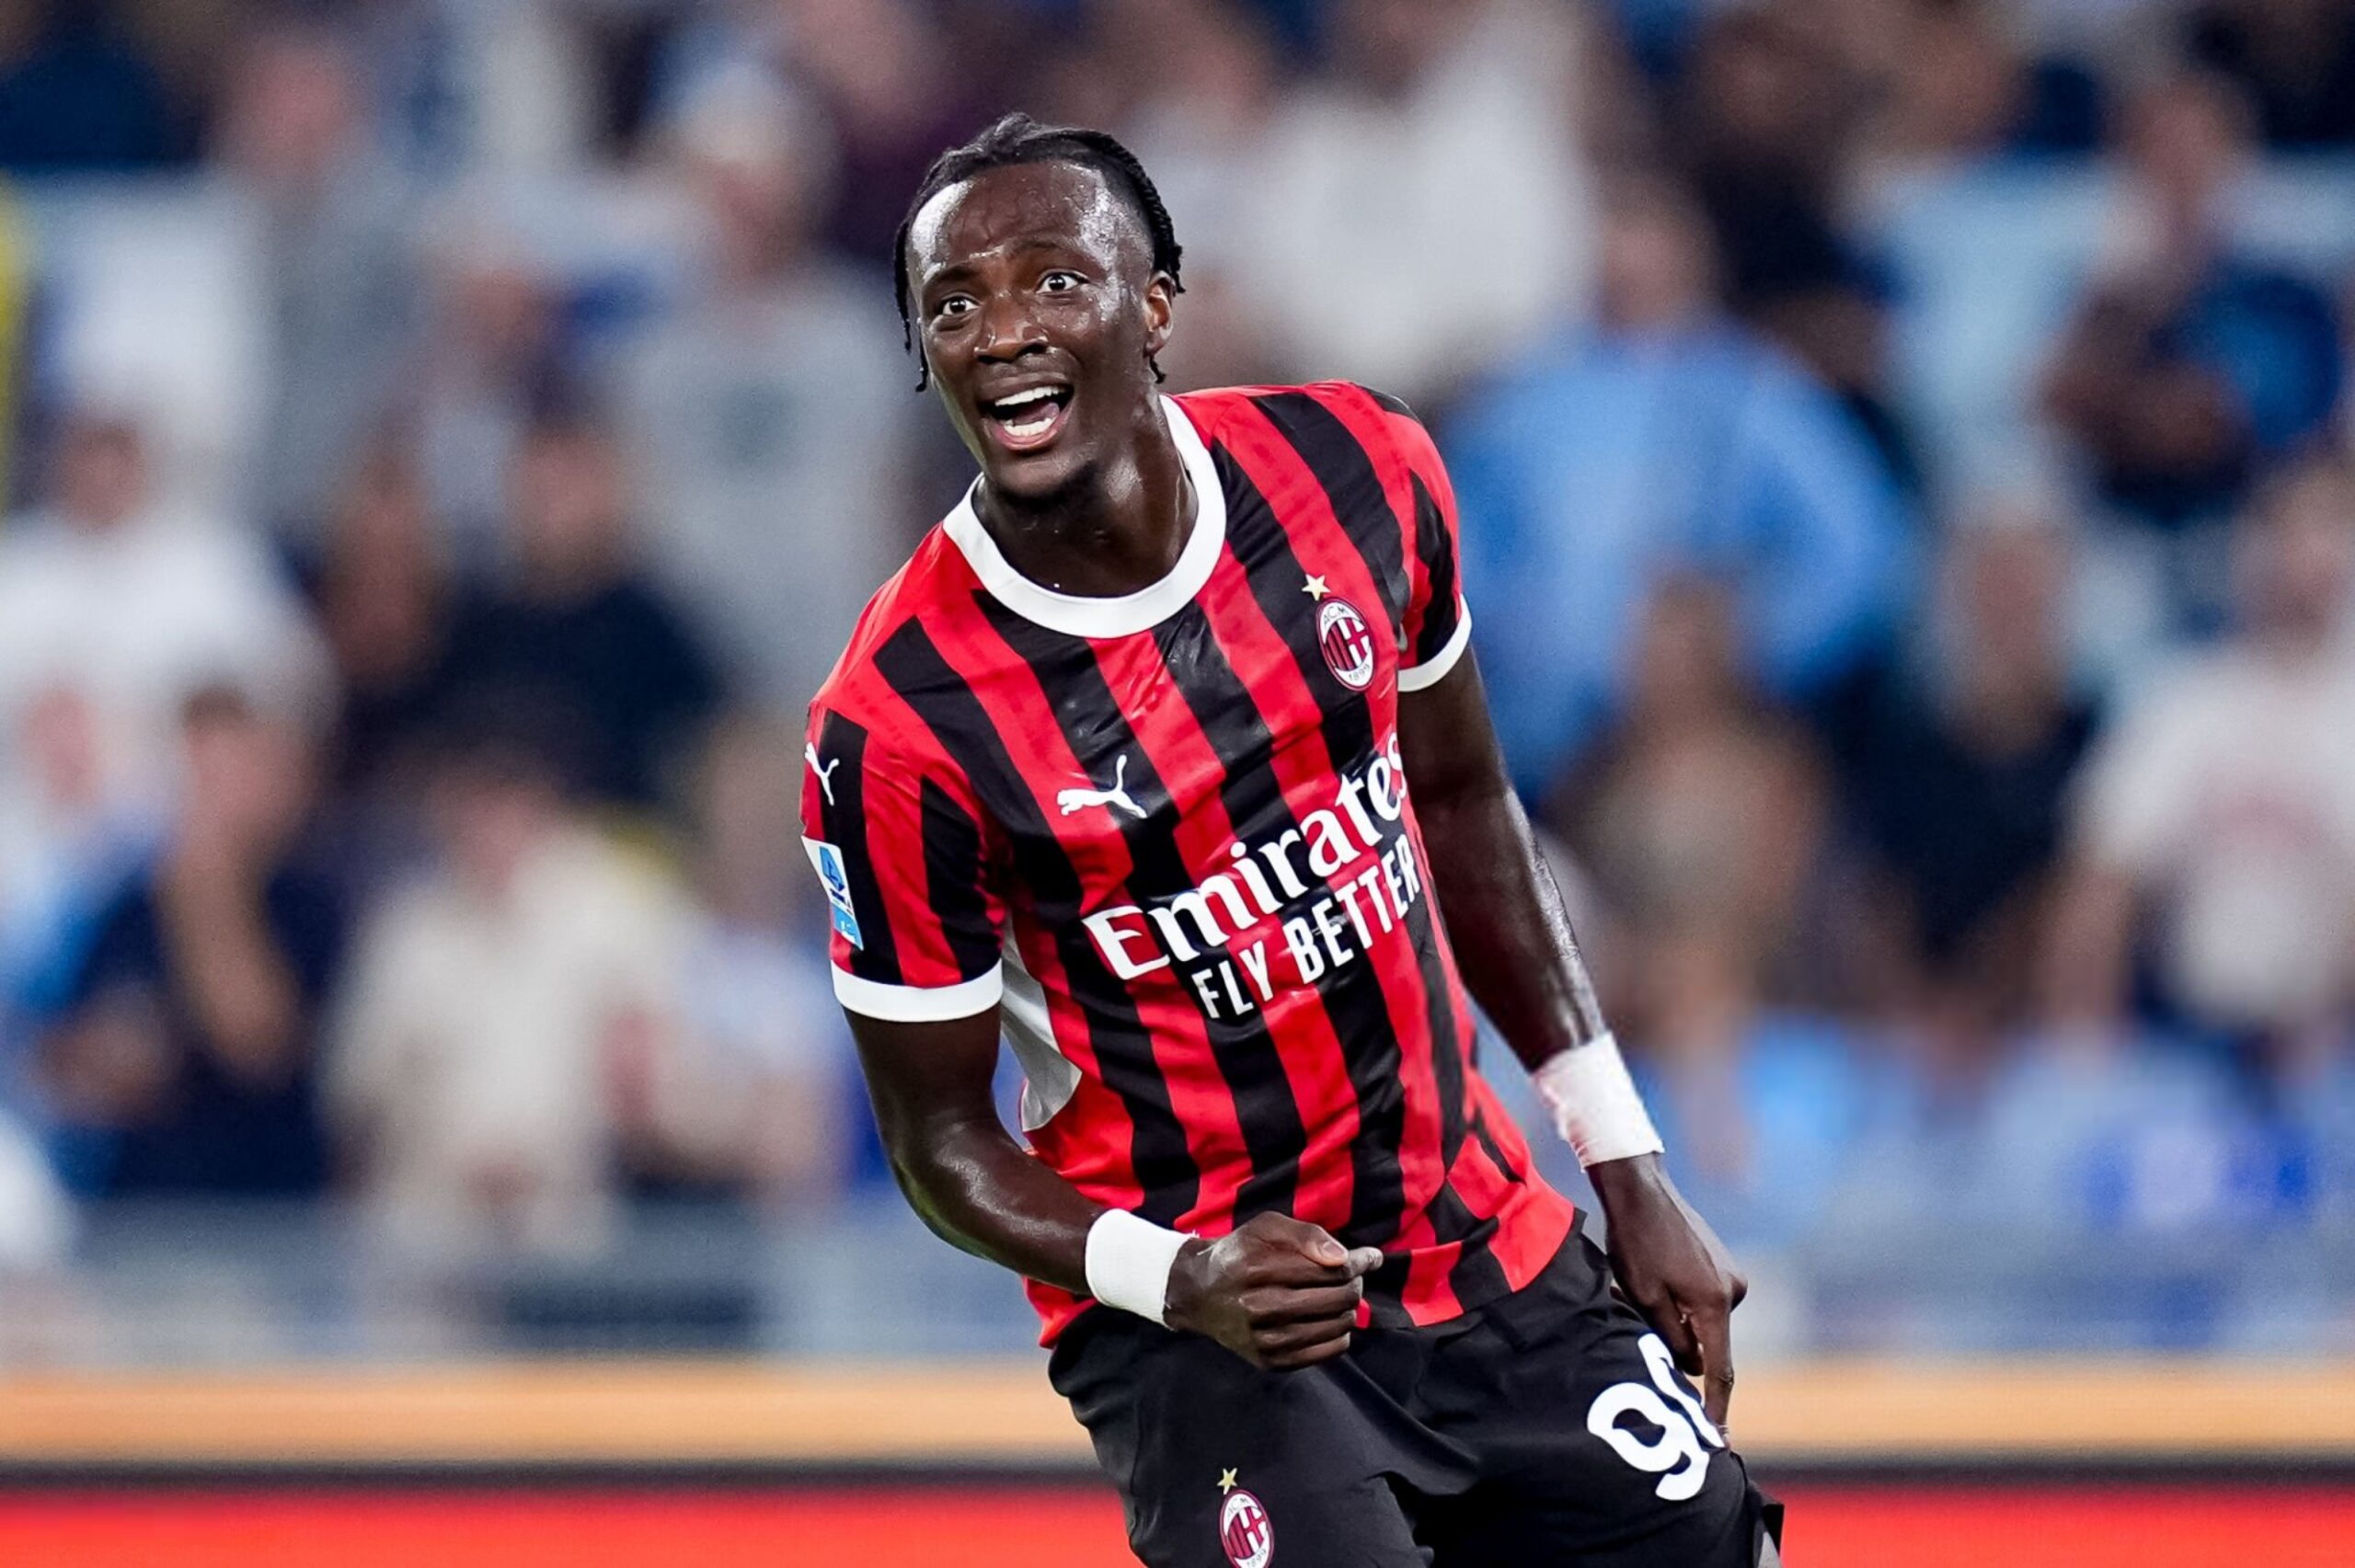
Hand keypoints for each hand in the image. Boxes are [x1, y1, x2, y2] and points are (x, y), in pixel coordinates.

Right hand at [1163, 1212, 1382, 1370]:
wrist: (1201, 1295)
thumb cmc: (1240, 1254)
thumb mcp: (1266, 1227)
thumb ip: (1307, 1234)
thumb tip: (1345, 1258)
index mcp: (1257, 1269)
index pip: (1330, 1269)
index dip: (1358, 1262)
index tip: (1370, 1257)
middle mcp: (1259, 1308)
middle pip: (1337, 1298)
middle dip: (1354, 1284)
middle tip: (1351, 1276)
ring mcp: (1265, 1340)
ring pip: (1337, 1326)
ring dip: (1348, 1308)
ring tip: (1338, 1296)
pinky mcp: (1271, 1362)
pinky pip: (1329, 1351)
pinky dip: (1339, 1334)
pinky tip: (1329, 1319)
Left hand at [1589, 1153, 1745, 1434]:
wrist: (1640, 1189)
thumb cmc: (1635, 1242)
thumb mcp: (1642, 1298)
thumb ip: (1670, 1339)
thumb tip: (1691, 1367)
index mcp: (1715, 1304)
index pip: (1719, 1370)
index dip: (1716, 1407)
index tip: (1718, 1439)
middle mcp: (1733, 1291)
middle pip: (1708, 1345)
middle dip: (1678, 1346)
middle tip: (1635, 1316)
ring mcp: (1731, 1276)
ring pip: (1701, 1322)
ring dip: (1674, 1319)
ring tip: (1635, 1290)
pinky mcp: (1721, 1264)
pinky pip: (1701, 1301)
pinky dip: (1679, 1302)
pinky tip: (1650, 1278)